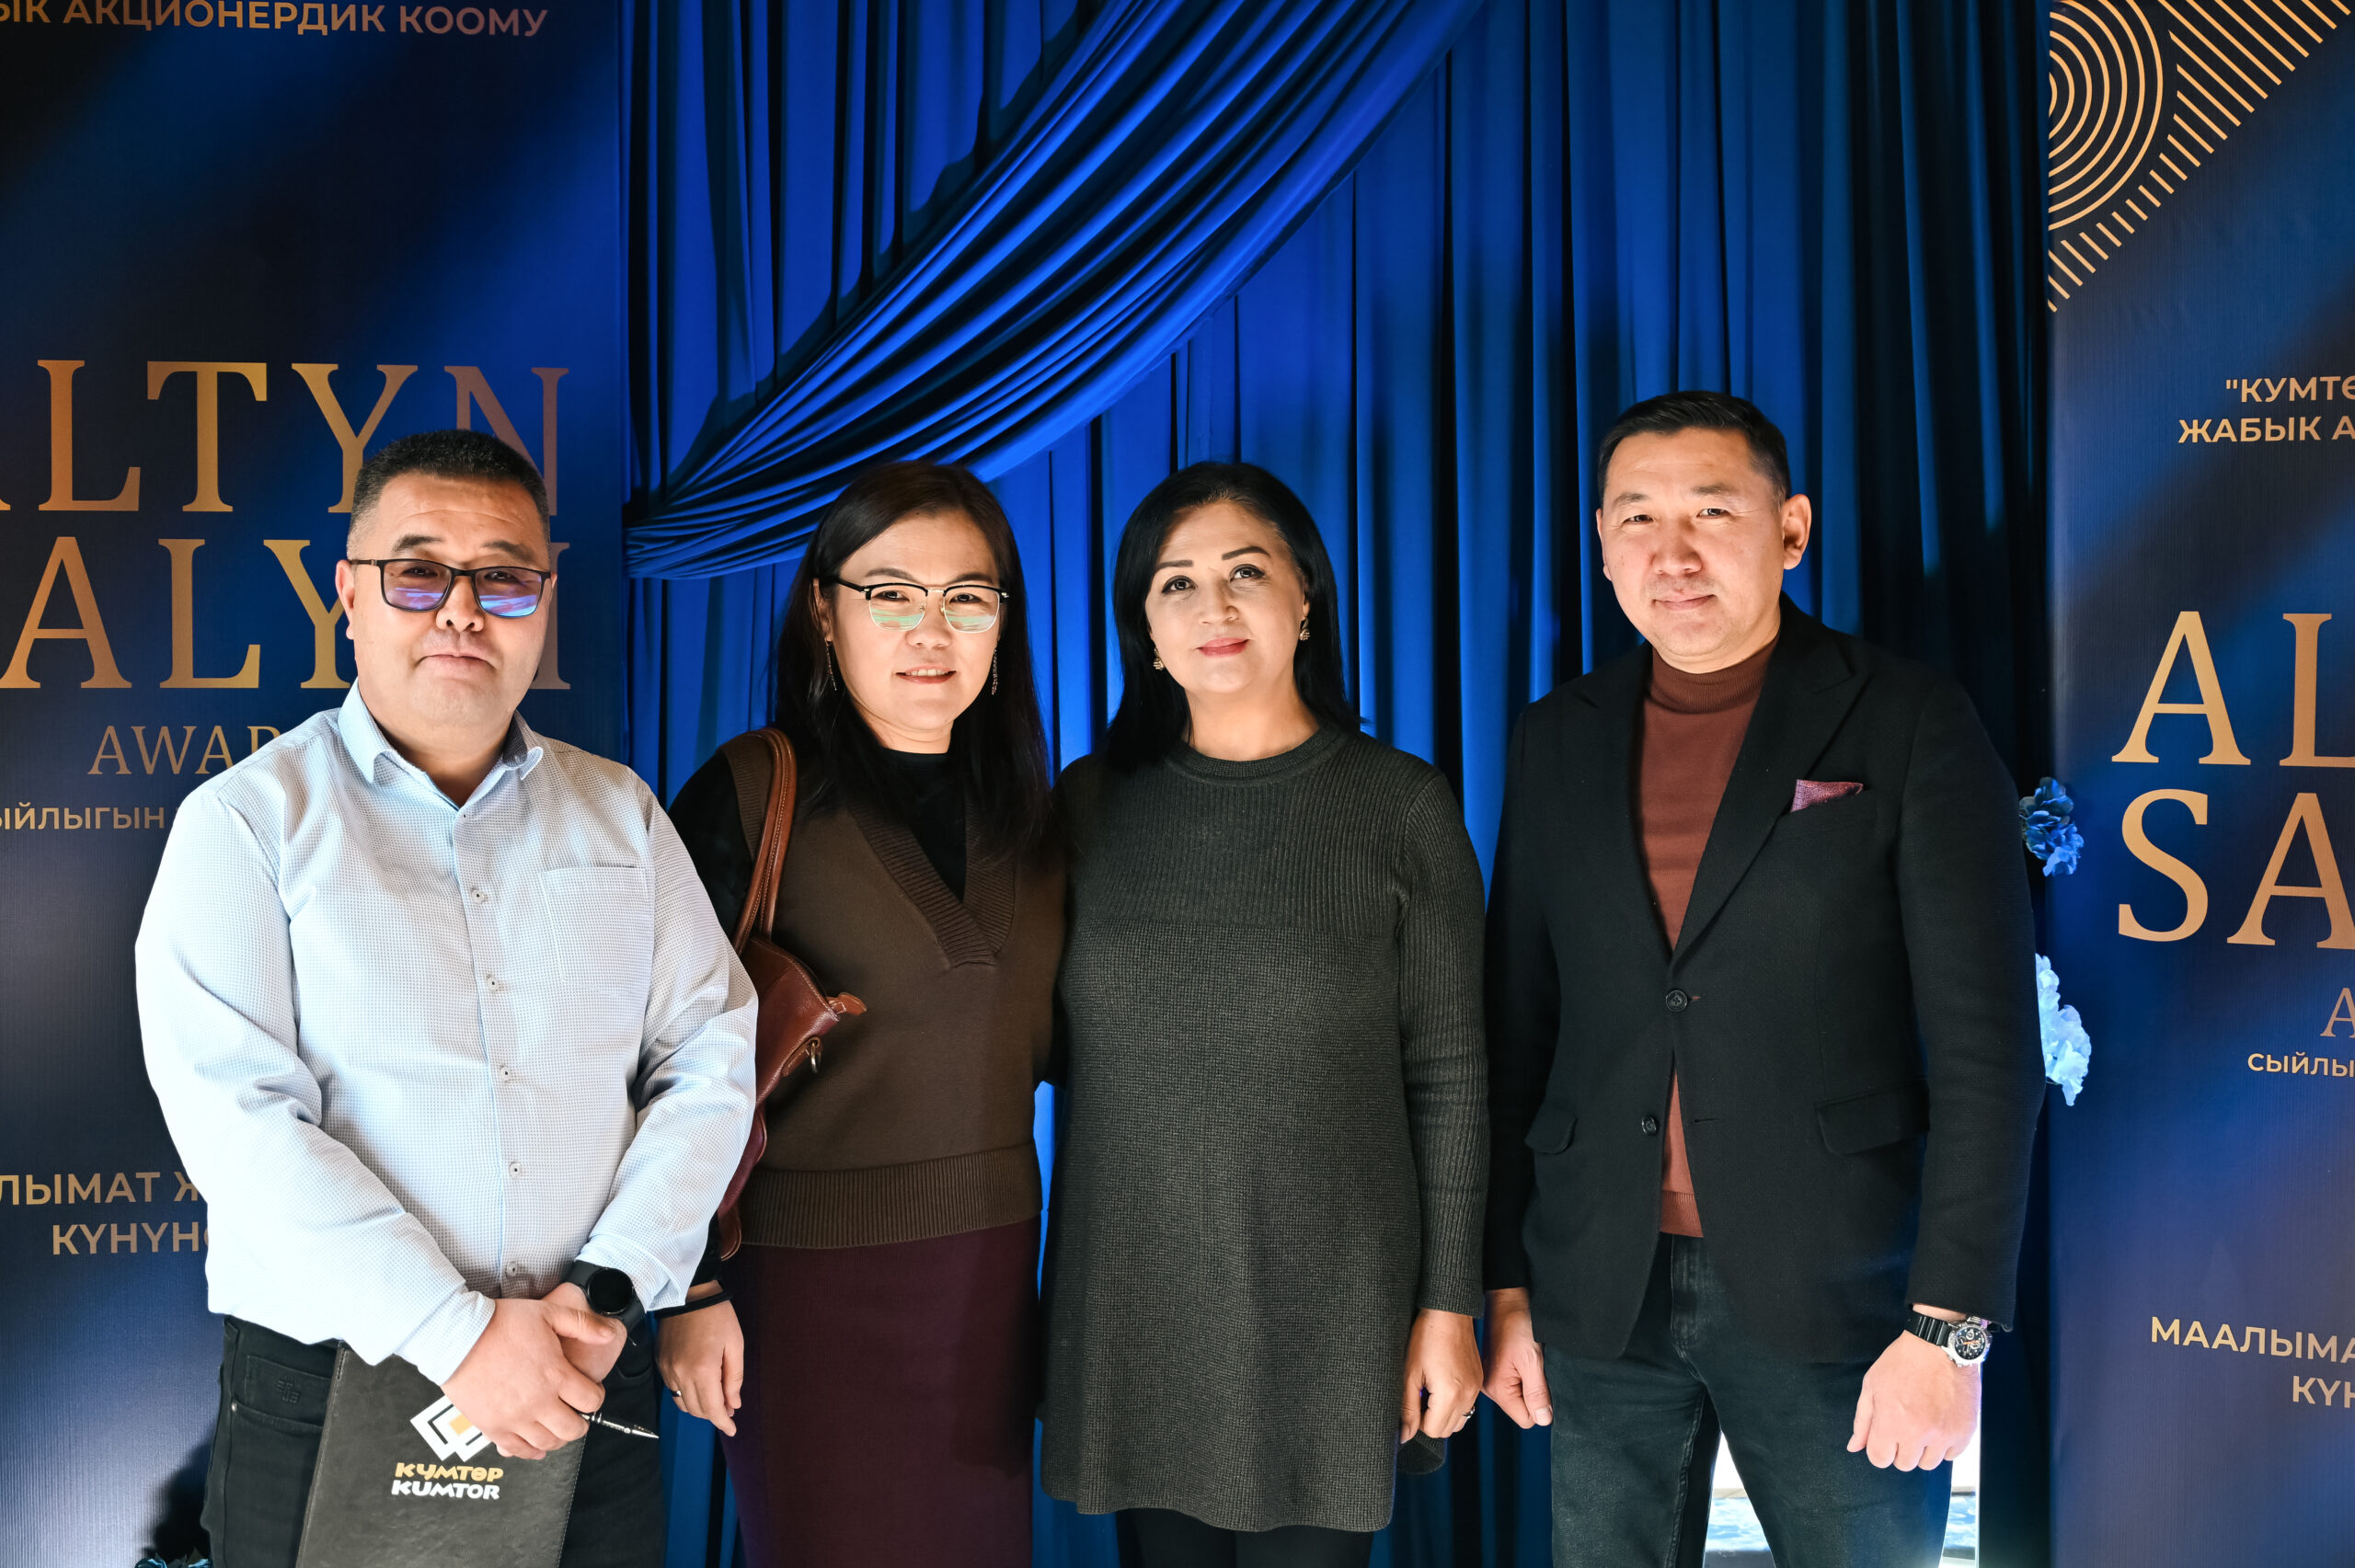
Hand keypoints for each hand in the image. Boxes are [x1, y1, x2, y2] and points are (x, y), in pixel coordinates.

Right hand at [441, 1295, 618, 1459]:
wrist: (457, 1336)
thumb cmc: (501, 1322)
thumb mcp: (549, 1312)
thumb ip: (583, 1324)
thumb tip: (609, 1334)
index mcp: (556, 1375)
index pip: (592, 1401)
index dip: (595, 1397)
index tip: (589, 1392)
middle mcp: (538, 1401)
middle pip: (573, 1429)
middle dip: (580, 1422)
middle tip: (575, 1413)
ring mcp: (515, 1418)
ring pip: (548, 1443)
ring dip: (557, 1437)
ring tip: (555, 1426)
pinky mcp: (493, 1427)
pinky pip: (518, 1450)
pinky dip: (530, 1451)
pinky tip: (535, 1444)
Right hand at [656, 1284, 743, 1436]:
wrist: (689, 1294)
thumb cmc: (718, 1317)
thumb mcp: (735, 1345)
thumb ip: (734, 1378)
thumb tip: (734, 1405)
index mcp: (703, 1370)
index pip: (712, 1408)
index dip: (723, 1422)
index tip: (732, 1429)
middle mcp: (681, 1374)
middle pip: (696, 1410)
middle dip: (713, 1414)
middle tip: (729, 1408)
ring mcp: (668, 1370)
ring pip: (683, 1403)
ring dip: (699, 1407)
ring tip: (715, 1398)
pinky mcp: (661, 1364)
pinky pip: (674, 1390)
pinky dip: (687, 1394)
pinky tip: (700, 1386)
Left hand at [1401, 1308, 1481, 1441]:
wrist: (1448, 1312)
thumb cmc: (1426, 1338)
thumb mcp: (1409, 1373)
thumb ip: (1407, 1408)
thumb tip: (1404, 1436)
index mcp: (1450, 1395)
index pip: (1432, 1431)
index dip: (1416, 1420)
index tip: (1412, 1399)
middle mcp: (1468, 1395)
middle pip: (1446, 1430)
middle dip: (1429, 1420)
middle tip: (1418, 1394)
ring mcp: (1475, 1389)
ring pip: (1458, 1421)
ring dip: (1442, 1414)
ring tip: (1429, 1390)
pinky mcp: (1478, 1381)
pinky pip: (1467, 1406)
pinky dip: (1453, 1404)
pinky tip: (1441, 1384)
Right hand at [1482, 1287, 1553, 1428]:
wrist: (1508, 1301)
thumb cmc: (1517, 1324)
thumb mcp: (1533, 1360)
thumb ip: (1538, 1393)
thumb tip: (1544, 1420)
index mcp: (1497, 1389)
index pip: (1526, 1419)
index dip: (1540, 1405)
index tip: (1540, 1382)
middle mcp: (1490, 1388)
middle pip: (1522, 1409)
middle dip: (1535, 1394)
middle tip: (1534, 1368)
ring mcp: (1492, 1379)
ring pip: (1520, 1397)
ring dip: (1530, 1383)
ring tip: (1528, 1360)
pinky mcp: (1496, 1371)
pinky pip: (1516, 1385)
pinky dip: (1525, 1375)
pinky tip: (1523, 1358)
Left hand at [1847, 1307, 1980, 1469]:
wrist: (1939, 1346)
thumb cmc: (1901, 1362)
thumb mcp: (1872, 1386)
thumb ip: (1862, 1421)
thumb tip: (1854, 1447)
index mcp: (1891, 1423)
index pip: (1880, 1459)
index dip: (1879, 1448)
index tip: (1885, 1435)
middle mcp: (1918, 1434)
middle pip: (1905, 1464)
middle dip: (1901, 1448)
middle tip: (1905, 1425)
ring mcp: (1944, 1434)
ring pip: (1929, 1463)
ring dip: (1923, 1449)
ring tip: (1923, 1424)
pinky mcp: (1965, 1431)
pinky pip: (1952, 1455)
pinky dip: (1945, 1445)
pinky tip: (1940, 1425)